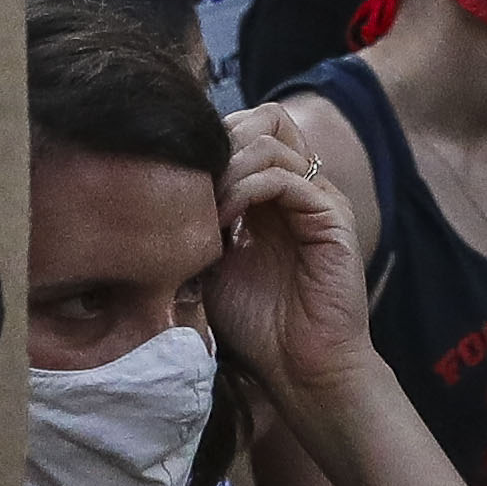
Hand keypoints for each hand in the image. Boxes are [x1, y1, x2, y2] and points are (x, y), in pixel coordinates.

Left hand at [201, 105, 379, 412]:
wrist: (297, 367)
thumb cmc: (255, 322)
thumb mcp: (209, 259)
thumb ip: (195, 219)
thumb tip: (154, 185)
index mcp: (274, 191)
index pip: (247, 125)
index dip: (210, 137)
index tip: (175, 171)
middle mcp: (301, 186)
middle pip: (265, 117)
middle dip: (220, 139)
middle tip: (190, 179)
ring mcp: (319, 199)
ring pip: (272, 139)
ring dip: (228, 165)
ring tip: (204, 205)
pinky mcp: (332, 219)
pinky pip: (289, 178)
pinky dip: (248, 188)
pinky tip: (223, 219)